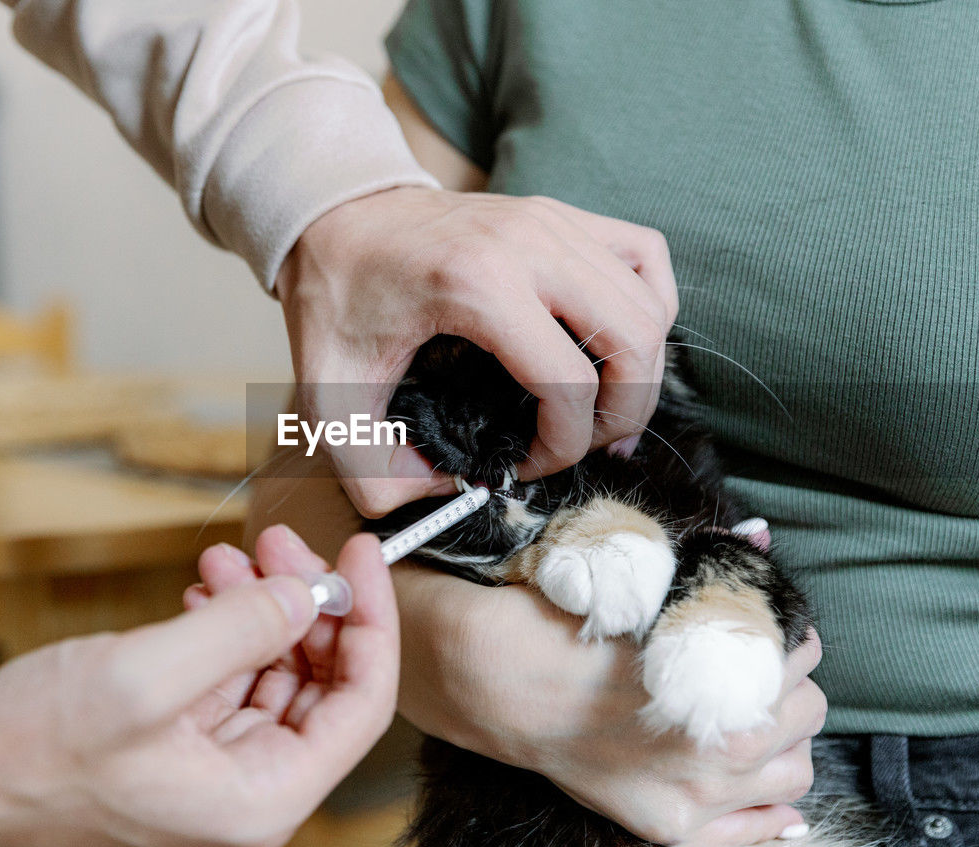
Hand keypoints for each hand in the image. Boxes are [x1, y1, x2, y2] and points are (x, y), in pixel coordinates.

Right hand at [0, 530, 398, 846]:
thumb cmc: (33, 751)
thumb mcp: (149, 675)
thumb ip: (242, 628)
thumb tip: (309, 593)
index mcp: (262, 798)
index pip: (361, 704)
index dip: (370, 622)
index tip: (359, 555)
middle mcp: (251, 790)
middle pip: (322, 681)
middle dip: (306, 602)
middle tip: (279, 541)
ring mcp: (217, 766)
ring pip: (276, 670)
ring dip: (263, 605)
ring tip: (230, 557)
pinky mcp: (184, 741)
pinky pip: (232, 674)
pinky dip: (228, 625)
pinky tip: (205, 590)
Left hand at [276, 186, 677, 516]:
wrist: (333, 214)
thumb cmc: (335, 296)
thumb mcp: (329, 396)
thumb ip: (372, 470)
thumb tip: (444, 498)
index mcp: (475, 284)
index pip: (568, 382)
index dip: (563, 445)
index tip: (524, 462)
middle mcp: (527, 244)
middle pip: (633, 341)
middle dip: (623, 415)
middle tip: (588, 447)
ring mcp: (552, 222)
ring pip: (649, 304)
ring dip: (643, 371)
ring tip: (606, 410)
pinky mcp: (562, 215)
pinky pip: (644, 257)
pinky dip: (649, 308)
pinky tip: (615, 344)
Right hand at [394, 567, 824, 846]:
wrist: (495, 679)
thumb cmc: (564, 620)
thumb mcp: (641, 581)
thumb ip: (709, 574)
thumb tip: (759, 542)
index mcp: (724, 676)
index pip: (798, 651)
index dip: (779, 628)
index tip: (758, 619)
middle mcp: (724, 744)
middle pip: (808, 708)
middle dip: (785, 680)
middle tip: (751, 662)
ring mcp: (697, 794)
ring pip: (795, 770)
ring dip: (782, 737)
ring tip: (748, 712)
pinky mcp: (670, 824)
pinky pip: (755, 829)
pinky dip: (769, 804)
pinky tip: (757, 777)